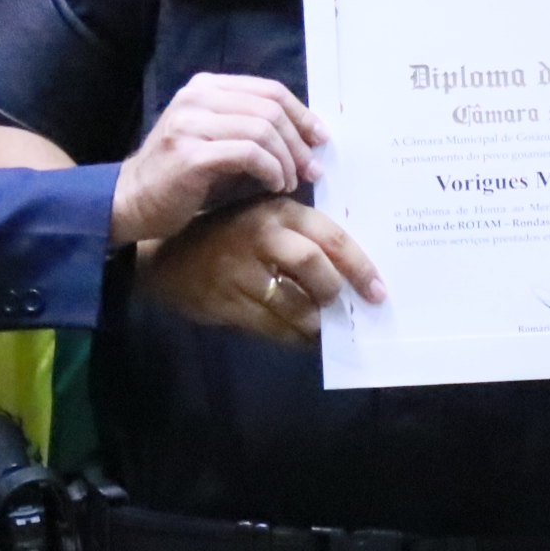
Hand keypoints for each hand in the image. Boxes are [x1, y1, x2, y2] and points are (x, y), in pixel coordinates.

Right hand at [107, 73, 324, 244]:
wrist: (132, 202)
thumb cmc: (183, 178)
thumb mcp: (220, 142)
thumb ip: (254, 130)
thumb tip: (308, 136)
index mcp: (206, 87)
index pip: (269, 90)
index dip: (302, 114)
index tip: (320, 138)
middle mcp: (196, 98)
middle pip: (270, 108)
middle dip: (298, 141)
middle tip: (311, 169)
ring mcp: (190, 123)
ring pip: (263, 129)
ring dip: (286, 160)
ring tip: (288, 182)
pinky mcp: (190, 154)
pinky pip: (249, 154)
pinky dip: (271, 170)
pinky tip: (274, 186)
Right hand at [137, 195, 383, 346]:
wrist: (170, 257)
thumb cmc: (232, 236)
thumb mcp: (267, 220)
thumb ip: (305, 236)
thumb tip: (354, 273)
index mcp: (281, 212)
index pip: (332, 238)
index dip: (361, 268)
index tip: (379, 292)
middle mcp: (263, 236)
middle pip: (314, 267)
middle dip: (337, 294)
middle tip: (348, 310)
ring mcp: (242, 270)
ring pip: (296, 303)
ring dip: (318, 322)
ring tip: (328, 328)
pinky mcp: (229, 301)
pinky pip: (273, 327)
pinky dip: (295, 337)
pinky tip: (306, 339)